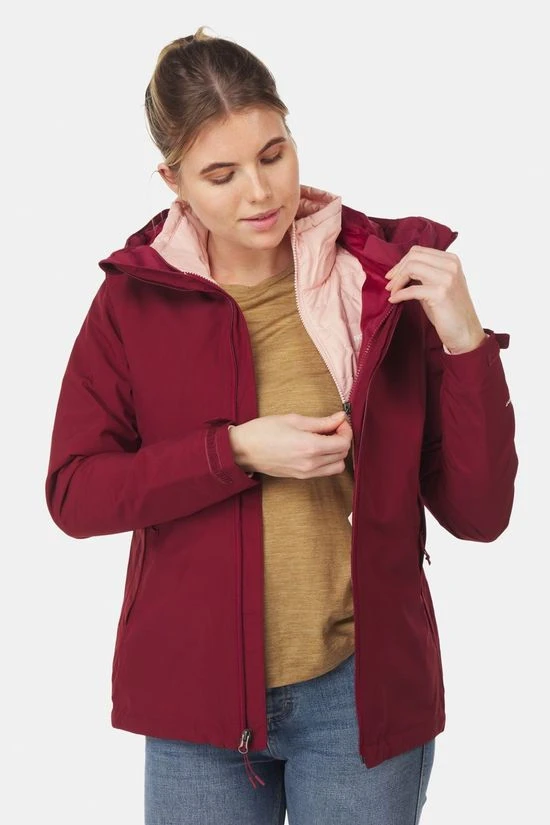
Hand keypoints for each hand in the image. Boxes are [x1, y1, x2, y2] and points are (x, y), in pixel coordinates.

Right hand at [229, 411, 352, 478]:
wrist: (243, 450)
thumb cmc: (264, 431)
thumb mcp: (294, 420)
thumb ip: (321, 421)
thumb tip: (340, 417)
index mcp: (311, 447)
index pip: (343, 443)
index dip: (346, 430)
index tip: (339, 421)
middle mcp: (311, 463)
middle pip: (343, 455)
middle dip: (342, 439)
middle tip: (333, 427)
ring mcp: (306, 473)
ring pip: (337, 466)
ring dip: (337, 452)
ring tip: (325, 439)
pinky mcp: (301, 477)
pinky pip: (325, 472)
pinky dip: (328, 461)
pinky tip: (318, 448)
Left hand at [384, 245, 486, 353]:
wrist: (465, 333)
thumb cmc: (449, 312)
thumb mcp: (438, 286)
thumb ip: (424, 274)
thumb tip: (399, 271)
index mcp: (451, 260)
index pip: (419, 251)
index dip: (401, 263)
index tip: (392, 275)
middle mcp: (451, 265)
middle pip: (413, 257)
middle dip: (397, 270)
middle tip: (389, 284)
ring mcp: (447, 278)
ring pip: (411, 268)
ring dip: (397, 281)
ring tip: (392, 292)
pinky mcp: (441, 293)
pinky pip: (411, 289)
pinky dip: (399, 294)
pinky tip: (394, 300)